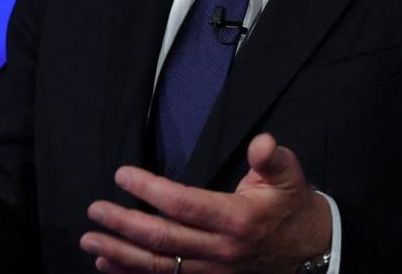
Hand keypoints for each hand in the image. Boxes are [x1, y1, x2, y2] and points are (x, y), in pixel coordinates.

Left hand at [80, 134, 330, 272]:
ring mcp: (214, 270)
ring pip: (160, 266)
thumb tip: (262, 142)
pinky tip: (107, 264)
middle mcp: (222, 249)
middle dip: (124, 225)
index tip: (123, 174)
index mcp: (237, 218)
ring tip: (90, 240)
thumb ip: (272, 158)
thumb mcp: (289, 175)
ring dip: (121, 254)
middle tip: (95, 210)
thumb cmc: (291, 205)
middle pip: (163, 240)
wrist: (311, 249)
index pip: (183, 204)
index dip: (149, 189)